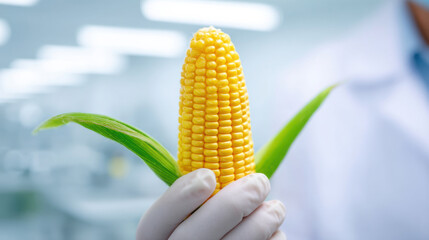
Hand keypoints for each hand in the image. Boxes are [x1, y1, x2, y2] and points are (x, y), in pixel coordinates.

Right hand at [136, 168, 285, 239]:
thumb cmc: (207, 231)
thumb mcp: (188, 217)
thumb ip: (194, 198)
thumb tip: (221, 158)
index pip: (152, 224)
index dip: (179, 197)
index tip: (210, 174)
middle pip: (193, 238)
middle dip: (233, 203)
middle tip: (261, 181)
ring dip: (262, 222)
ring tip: (276, 208)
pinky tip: (274, 232)